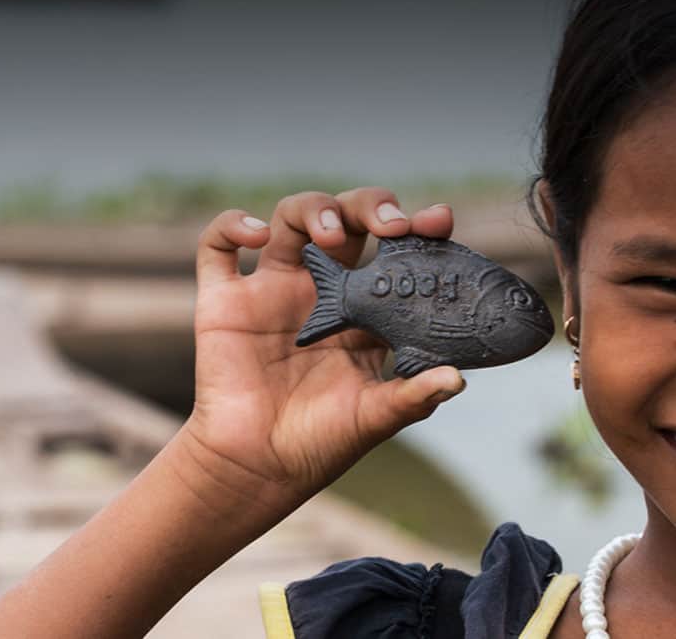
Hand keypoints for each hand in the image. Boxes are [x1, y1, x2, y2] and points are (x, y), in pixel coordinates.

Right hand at [184, 189, 465, 508]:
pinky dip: (233, 225)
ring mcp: (272, 290)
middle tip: (393, 225)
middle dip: (372, 206)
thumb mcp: (375, 418)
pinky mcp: (224, 301)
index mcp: (364, 309)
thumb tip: (458, 379)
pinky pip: (217, 246)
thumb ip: (414, 395)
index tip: (439, 222)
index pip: (394, 251)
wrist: (257, 469)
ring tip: (332, 235)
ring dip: (315, 209)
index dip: (417, 228)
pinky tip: (257, 236)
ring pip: (290, 217)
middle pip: (348, 218)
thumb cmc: (320, 443)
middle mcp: (321, 288)